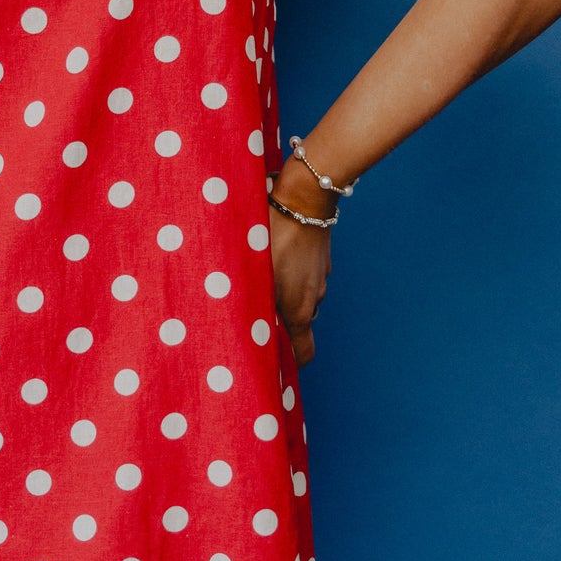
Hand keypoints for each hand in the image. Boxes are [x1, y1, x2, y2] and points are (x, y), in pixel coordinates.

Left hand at [268, 161, 333, 367]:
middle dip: (277, 325)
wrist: (304, 196)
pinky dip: (288, 274)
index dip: (290, 364)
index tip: (272, 363)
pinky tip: (270, 258)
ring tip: (254, 282)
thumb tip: (240, 330)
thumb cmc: (274, 235)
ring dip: (280, 296)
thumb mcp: (254, 275)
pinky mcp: (318, 257)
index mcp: (299, 310)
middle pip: (296, 324)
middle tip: (249, 316)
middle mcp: (314, 297)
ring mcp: (319, 276)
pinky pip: (302, 274)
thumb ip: (249, 307)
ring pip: (297, 296)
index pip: (304, 354)